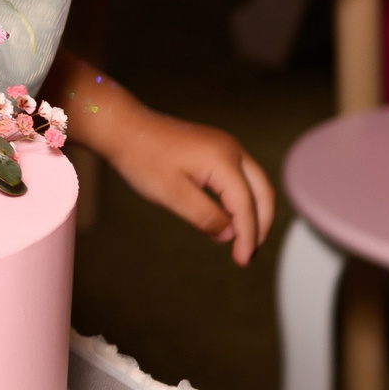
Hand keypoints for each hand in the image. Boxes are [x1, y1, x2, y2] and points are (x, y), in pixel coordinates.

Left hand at [101, 108, 277, 265]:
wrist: (125, 128)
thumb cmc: (143, 159)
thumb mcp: (172, 195)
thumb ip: (204, 216)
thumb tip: (229, 235)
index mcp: (223, 159)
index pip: (246, 205)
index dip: (248, 236)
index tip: (242, 261)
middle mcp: (232, 149)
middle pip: (263, 193)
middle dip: (260, 226)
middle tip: (248, 255)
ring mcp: (227, 146)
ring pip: (256, 185)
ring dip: (254, 214)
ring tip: (244, 242)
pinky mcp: (218, 149)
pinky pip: (242, 178)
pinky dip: (243, 201)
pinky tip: (231, 220)